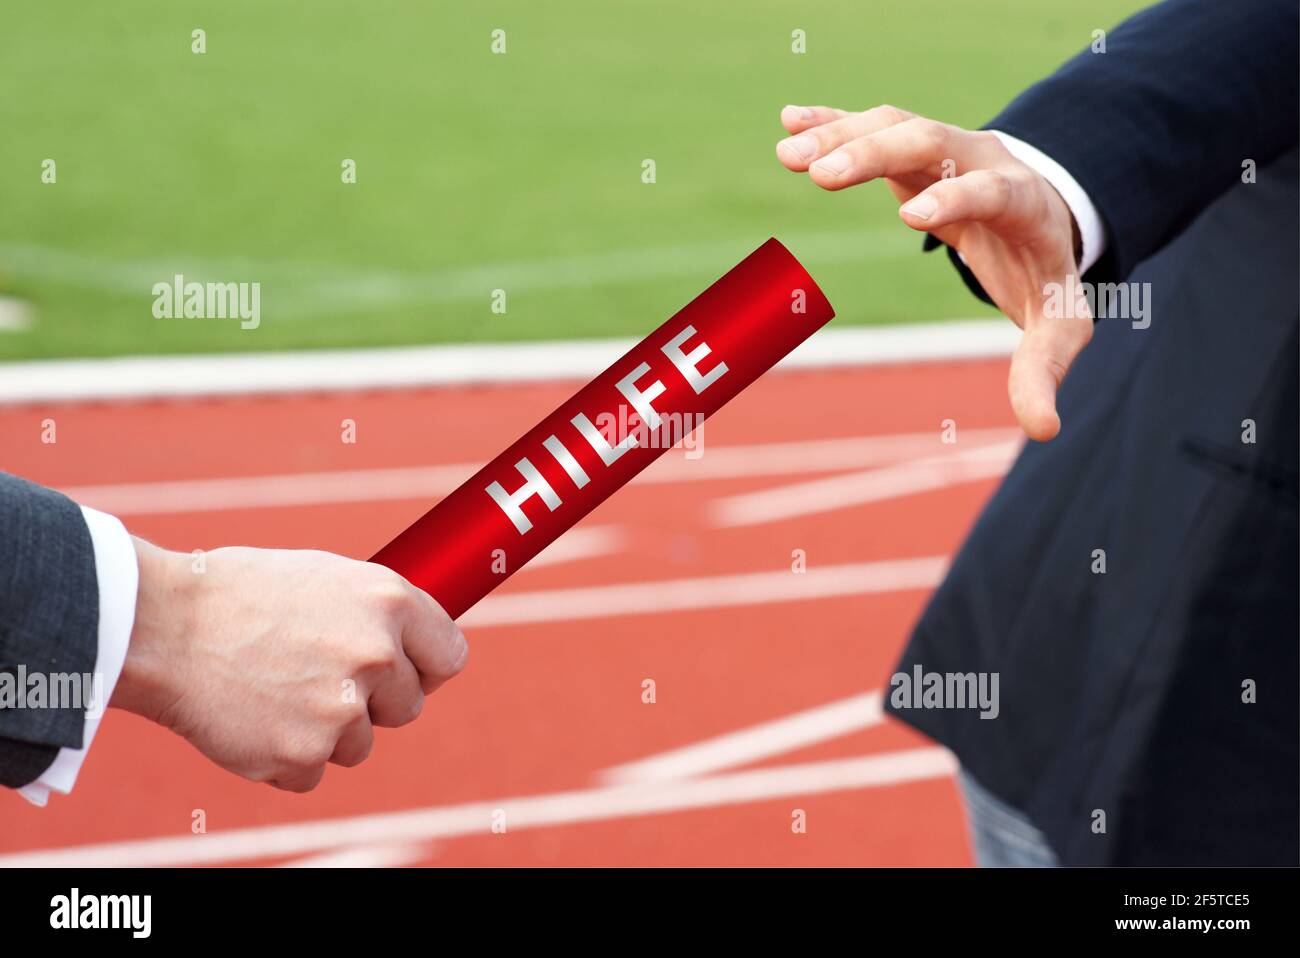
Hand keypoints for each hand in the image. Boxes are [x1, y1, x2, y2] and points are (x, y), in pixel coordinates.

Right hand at [112, 538, 467, 791]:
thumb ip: (378, 614)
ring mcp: (341, 710)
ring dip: (326, 730)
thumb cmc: (241, 594)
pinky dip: (287, 756)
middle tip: (318, 677)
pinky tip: (256, 718)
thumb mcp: (327, 578)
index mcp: (389, 602)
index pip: (450, 656)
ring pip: (361, 744)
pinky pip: (315, 771)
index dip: (426, 667)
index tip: (408, 672)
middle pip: (408, 707)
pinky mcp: (302, 755)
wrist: (162, 627)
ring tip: (276, 690)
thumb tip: (416, 646)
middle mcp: (375, 655)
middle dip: (372, 701)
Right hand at [776, 103, 1092, 440]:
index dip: (957, 198)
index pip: (993, 190)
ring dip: (840, 136)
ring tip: (788, 156)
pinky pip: (871, 124)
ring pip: (893, 124)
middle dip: (876, 153)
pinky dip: (831, 121)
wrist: (1044, 215)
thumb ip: (1044, 369)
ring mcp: (946, 146)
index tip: (912, 217)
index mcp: (1022, 203)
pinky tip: (789, 121)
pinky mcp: (913, 145)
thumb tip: (1043, 430)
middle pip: (931, 140)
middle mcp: (983, 159)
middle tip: (821, 175)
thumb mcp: (1056, 324)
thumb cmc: (1043, 275)